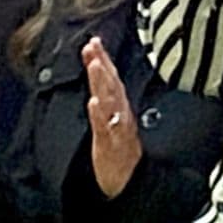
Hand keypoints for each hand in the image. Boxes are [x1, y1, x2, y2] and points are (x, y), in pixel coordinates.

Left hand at [84, 36, 143, 199]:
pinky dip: (101, 115)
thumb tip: (101, 78)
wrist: (129, 181)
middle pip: (111, 85)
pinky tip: (94, 103)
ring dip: (103, 83)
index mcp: (120, 107)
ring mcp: (117, 128)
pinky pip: (106, 128)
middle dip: (102, 64)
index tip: (94, 41)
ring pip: (110, 102)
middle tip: (93, 46)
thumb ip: (108, 99)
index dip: (103, 59)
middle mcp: (121, 114)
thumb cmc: (119, 148)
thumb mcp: (114, 121)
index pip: (111, 78)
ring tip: (95, 66)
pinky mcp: (112, 145)